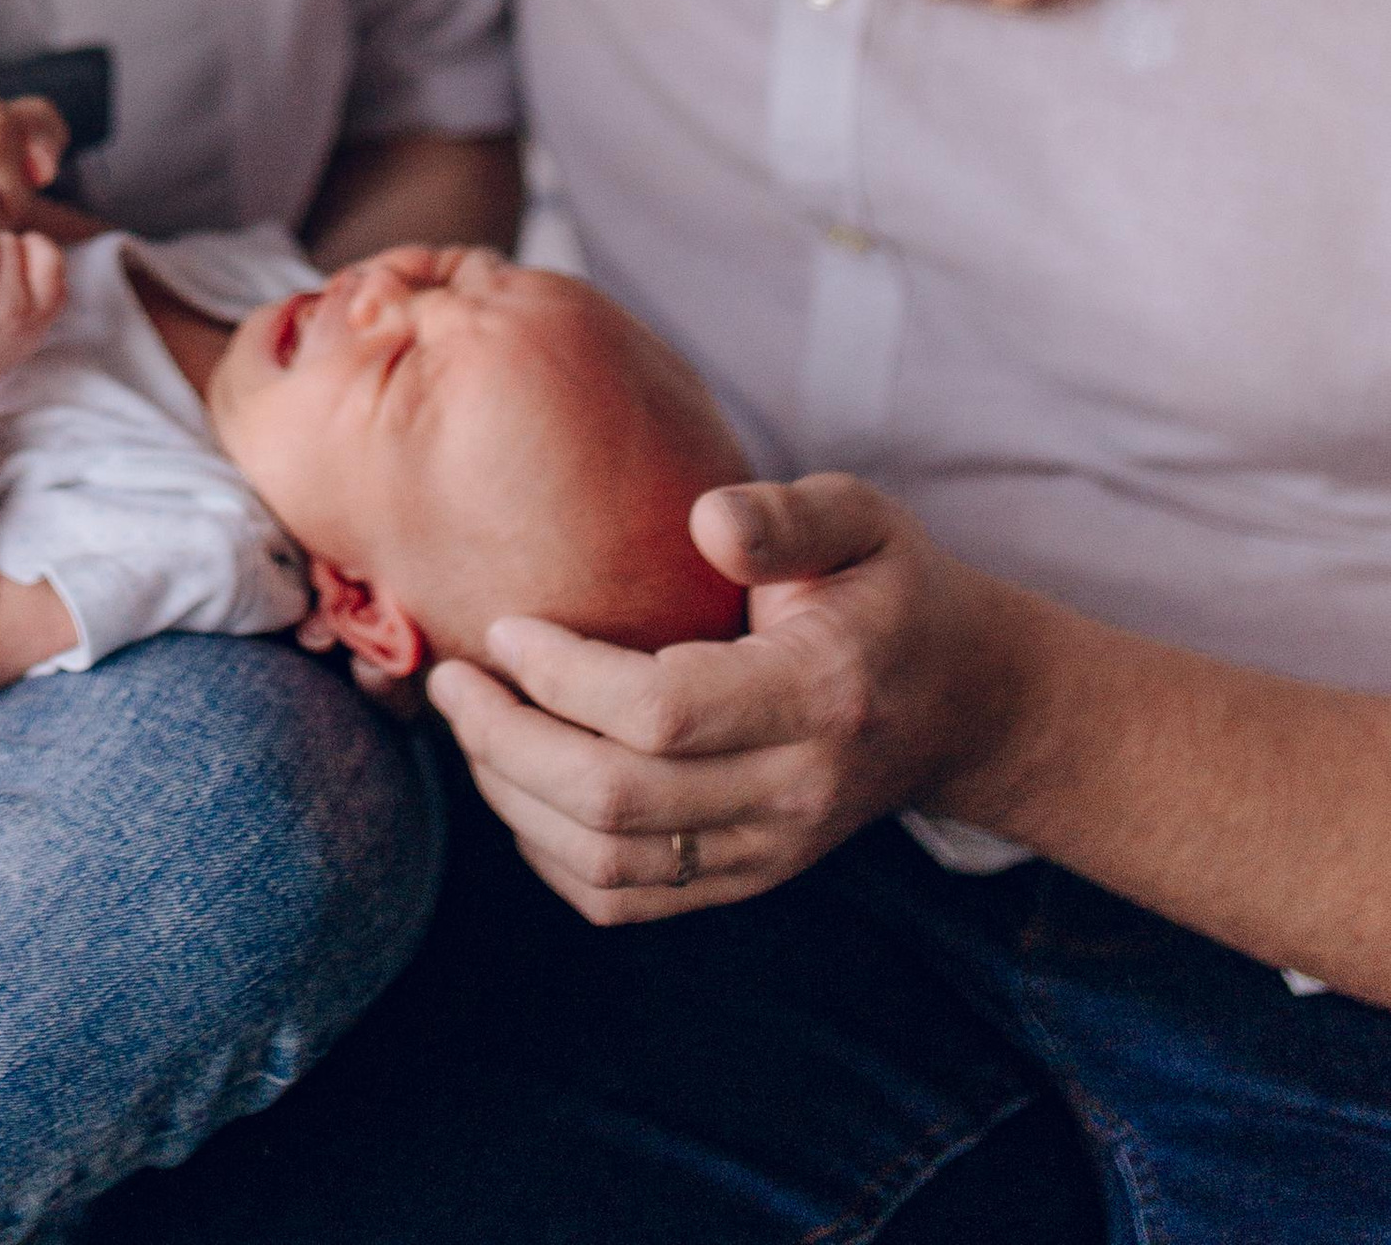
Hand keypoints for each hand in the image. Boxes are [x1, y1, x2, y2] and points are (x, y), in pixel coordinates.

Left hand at [426, 473, 1029, 922]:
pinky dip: (548, 853)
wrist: (961, 704)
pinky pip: (624, 899)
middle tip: (452, 680)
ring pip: (608, 864)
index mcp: (820, 697)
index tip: (502, 625)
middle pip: (618, 801)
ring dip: (513, 800)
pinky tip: (514, 783)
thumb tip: (705, 520)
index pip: (664, 713)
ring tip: (470, 724)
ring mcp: (769, 851)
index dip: (563, 674)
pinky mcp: (745, 878)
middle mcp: (794, 793)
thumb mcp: (863, 520)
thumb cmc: (891, 590)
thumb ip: (786, 515)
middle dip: (508, 741)